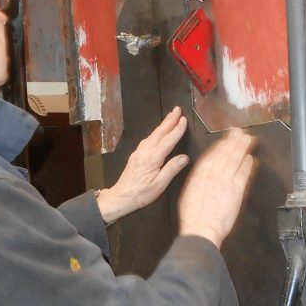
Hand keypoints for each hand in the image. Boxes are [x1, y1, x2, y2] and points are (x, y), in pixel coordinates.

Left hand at [95, 107, 188, 221]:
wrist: (121, 197)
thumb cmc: (141, 193)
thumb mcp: (160, 185)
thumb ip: (172, 169)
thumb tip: (184, 157)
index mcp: (152, 158)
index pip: (168, 141)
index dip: (177, 130)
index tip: (184, 120)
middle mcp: (145, 151)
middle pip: (159, 133)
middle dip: (169, 120)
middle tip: (177, 109)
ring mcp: (139, 152)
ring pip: (153, 134)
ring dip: (163, 124)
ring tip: (171, 116)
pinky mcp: (136, 155)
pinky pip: (148, 139)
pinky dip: (156, 132)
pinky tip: (158, 132)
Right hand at [178, 129, 255, 248]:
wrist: (202, 228)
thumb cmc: (193, 216)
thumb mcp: (188, 193)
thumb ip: (197, 181)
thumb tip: (202, 174)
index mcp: (200, 174)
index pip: (213, 154)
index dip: (222, 144)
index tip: (227, 137)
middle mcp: (214, 175)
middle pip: (226, 154)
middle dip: (234, 142)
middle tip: (241, 132)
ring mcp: (227, 182)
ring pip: (236, 160)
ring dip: (243, 149)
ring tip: (249, 140)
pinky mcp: (237, 191)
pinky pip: (244, 174)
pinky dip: (247, 165)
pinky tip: (251, 159)